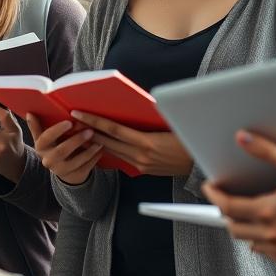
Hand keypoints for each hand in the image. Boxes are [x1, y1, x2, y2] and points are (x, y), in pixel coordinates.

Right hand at [26, 114, 102, 185]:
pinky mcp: (75, 176)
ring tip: (99, 140)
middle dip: (76, 140)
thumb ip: (37, 126)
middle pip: (62, 151)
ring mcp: (62, 170)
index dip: (57, 130)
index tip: (69, 121)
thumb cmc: (54, 147)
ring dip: (89, 150)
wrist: (62, 169)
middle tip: (90, 130)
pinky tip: (101, 150)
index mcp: (40, 148)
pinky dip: (95, 158)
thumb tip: (30, 113)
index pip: (45, 138)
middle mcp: (48, 161)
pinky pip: (87, 167)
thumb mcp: (43, 139)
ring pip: (77, 161)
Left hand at [70, 111, 192, 176]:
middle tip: (73, 122)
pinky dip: (111, 150)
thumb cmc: (189, 139)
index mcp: (147, 143)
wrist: (202, 165)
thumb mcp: (171, 124)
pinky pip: (123, 158)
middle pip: (108, 142)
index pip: (113, 130)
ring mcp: (142, 165)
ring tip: (82, 131)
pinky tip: (102, 143)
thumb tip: (134, 105)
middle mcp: (141, 156)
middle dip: (89, 131)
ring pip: (113, 151)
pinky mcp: (145, 170)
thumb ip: (150, 118)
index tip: (78, 114)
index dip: (94, 121)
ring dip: (97, 142)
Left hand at [202, 131, 275, 264]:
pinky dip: (258, 241)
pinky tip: (264, 229)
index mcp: (270, 211)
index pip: (228, 206)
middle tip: (226, 197)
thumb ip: (267, 151)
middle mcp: (273, 233)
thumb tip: (243, 138)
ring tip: (244, 211)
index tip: (210, 187)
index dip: (214, 196)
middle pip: (233, 227)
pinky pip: (265, 253)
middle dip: (225, 212)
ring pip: (248, 241)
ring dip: (241, 227)